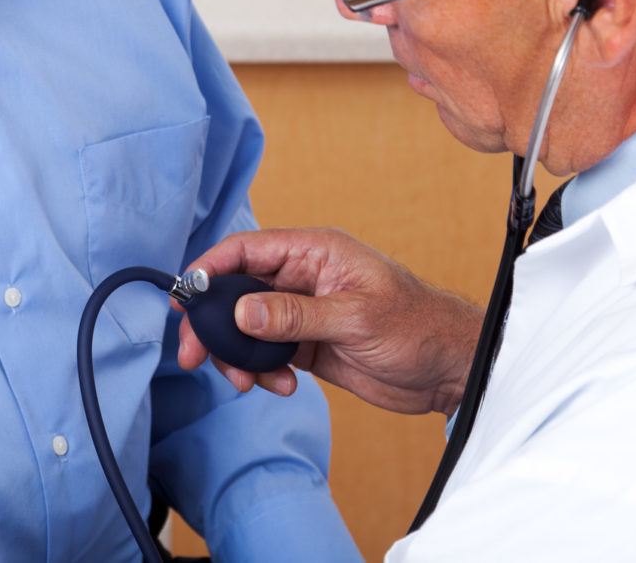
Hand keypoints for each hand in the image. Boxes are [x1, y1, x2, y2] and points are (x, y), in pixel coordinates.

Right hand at [176, 227, 482, 414]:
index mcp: (315, 252)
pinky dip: (261, 372)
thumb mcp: (355, 318)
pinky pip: (266, 354)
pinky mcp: (307, 344)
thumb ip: (295, 315)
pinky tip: (282, 386)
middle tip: (194, 354)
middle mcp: (303, 277)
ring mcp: (302, 312)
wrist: (449, 368)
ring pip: (246, 327)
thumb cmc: (418, 326)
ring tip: (248, 382)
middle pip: (236, 291)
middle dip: (212, 324)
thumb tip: (241, 312)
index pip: (247, 249)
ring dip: (237, 356)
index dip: (210, 268)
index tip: (185, 296)